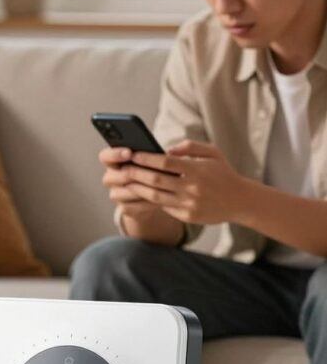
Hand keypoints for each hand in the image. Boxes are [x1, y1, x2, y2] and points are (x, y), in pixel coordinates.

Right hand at [99, 146, 162, 219]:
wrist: (154, 195)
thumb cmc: (150, 171)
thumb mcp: (150, 160)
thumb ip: (150, 154)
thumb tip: (164, 151)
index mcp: (113, 162)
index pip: (105, 157)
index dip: (115, 154)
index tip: (129, 152)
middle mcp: (110, 178)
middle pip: (113, 176)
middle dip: (131, 174)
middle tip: (146, 171)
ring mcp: (115, 194)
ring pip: (123, 193)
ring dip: (140, 190)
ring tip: (157, 187)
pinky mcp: (124, 208)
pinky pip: (131, 207)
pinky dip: (145, 203)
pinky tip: (157, 200)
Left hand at [125, 140, 247, 224]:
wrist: (240, 201)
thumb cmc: (223, 173)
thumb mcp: (212, 152)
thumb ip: (189, 146)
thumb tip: (166, 150)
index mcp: (197, 170)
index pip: (164, 163)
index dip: (146, 158)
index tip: (133, 154)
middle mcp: (192, 188)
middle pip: (155, 180)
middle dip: (136, 173)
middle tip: (123, 168)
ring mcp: (189, 204)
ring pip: (155, 196)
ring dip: (138, 189)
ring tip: (127, 182)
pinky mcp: (187, 216)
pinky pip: (164, 207)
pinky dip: (150, 200)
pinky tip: (141, 194)